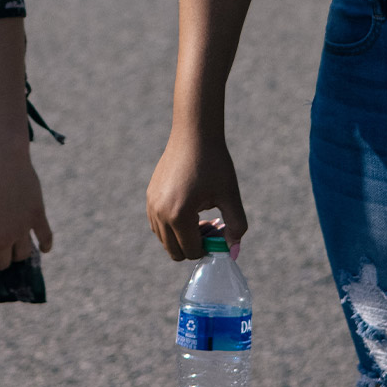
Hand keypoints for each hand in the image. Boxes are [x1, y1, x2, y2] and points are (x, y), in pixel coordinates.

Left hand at [0, 143, 53, 278]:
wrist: (0, 162)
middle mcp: (4, 240)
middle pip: (3, 263)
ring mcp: (23, 229)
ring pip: (23, 255)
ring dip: (17, 255)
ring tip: (15, 251)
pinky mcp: (37, 216)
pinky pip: (45, 237)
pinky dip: (45, 245)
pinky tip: (44, 249)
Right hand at [146, 127, 246, 260]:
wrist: (193, 134)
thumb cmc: (214, 163)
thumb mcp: (230, 195)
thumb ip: (236, 226)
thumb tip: (233, 252)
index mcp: (179, 215)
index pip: (192, 251)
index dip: (209, 246)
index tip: (220, 230)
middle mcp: (160, 213)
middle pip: (174, 251)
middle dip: (194, 245)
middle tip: (211, 226)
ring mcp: (151, 205)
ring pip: (164, 239)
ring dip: (182, 236)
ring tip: (200, 216)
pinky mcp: (149, 196)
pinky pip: (157, 225)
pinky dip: (172, 226)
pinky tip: (189, 209)